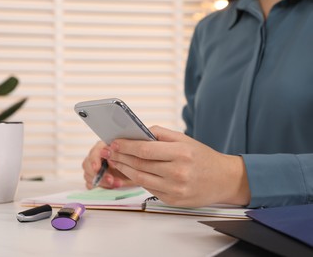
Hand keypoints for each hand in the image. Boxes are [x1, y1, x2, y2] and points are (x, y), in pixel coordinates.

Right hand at [82, 141, 134, 188]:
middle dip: (98, 174)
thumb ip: (118, 156)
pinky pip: (90, 185)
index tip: (97, 168)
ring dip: (101, 182)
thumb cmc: (133, 163)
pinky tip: (111, 187)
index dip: (94, 160)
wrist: (138, 174)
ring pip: (88, 175)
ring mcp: (94, 169)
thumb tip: (110, 157)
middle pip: (87, 164)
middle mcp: (97, 157)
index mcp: (104, 147)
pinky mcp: (95, 180)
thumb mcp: (129, 159)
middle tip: (110, 180)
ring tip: (117, 184)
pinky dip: (100, 187)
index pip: (94, 151)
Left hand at [104, 126, 250, 206]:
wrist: (224, 179)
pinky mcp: (173, 200)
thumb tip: (138, 132)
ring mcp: (175, 189)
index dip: (126, 146)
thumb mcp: (185, 139)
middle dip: (120, 157)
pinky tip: (131, 172)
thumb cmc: (203, 157)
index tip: (114, 142)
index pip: (144, 149)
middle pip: (139, 164)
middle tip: (109, 152)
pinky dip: (137, 179)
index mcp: (181, 154)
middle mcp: (178, 173)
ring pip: (141, 178)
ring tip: (116, 161)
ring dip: (124, 169)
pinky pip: (149, 188)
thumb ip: (161, 134)